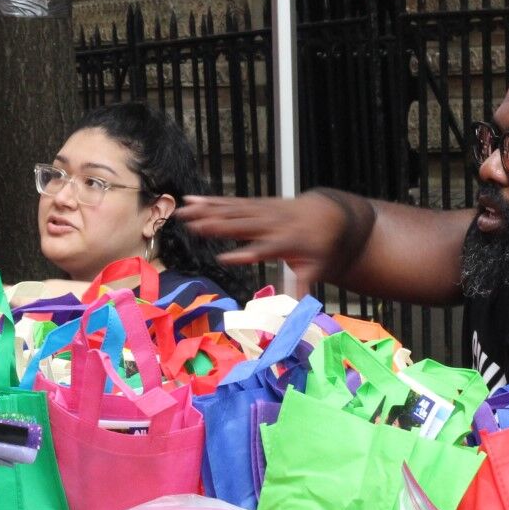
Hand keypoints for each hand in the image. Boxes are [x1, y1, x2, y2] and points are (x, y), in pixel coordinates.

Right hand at [175, 191, 356, 285]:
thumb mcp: (315, 268)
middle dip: (218, 226)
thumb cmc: (317, 248)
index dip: (246, 254)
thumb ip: (303, 287)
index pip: (264, 249)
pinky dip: (209, 201)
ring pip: (230, 210)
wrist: (325, 216)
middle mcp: (270, 224)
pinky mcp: (253, 204)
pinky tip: (191, 200)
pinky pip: (229, 202)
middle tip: (194, 228)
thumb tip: (299, 309)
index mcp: (285, 242)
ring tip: (183, 212)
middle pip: (241, 225)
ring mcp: (260, 211)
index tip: (224, 259)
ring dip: (205, 210)